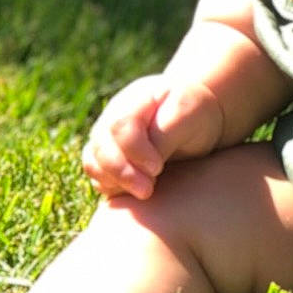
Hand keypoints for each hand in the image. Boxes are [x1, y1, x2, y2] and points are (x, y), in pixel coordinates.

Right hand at [80, 73, 227, 199]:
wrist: (198, 118)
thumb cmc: (196, 114)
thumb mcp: (187, 115)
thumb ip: (164, 137)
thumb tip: (145, 167)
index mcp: (135, 100)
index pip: (120, 126)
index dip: (135, 151)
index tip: (157, 168)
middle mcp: (113, 117)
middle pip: (101, 147)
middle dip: (123, 173)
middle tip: (147, 190)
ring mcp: (107, 137)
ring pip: (93, 163)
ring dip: (114, 182)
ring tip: (144, 192)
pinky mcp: (108, 158)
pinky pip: (97, 176)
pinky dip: (111, 187)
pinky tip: (134, 192)